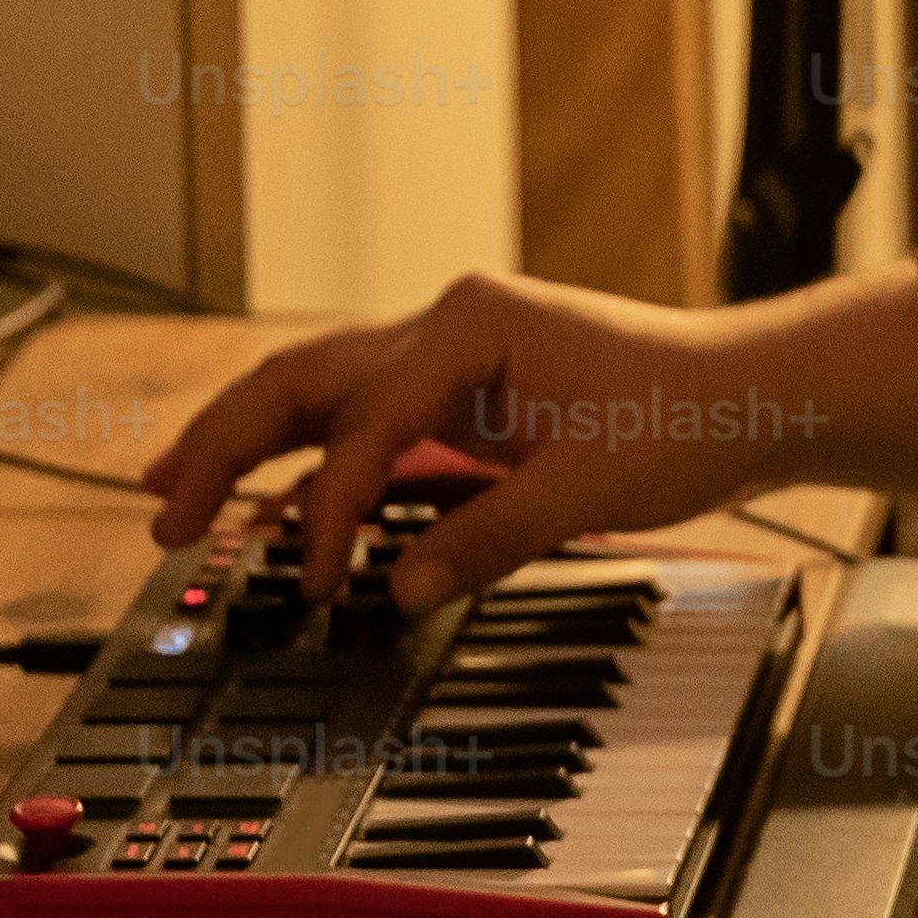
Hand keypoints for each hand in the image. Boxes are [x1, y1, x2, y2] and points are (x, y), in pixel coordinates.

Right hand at [135, 265, 917, 603]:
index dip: (326, 510)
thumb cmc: (689, 417)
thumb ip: (486, 539)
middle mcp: (448, 325)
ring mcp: (451, 353)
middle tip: (163, 515)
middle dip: (223, 445)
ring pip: (318, 392)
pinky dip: (307, 458)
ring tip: (173, 496)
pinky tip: (265, 502)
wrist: (754, 392)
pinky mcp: (462, 390)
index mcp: (472, 327)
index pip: (364, 426)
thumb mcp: (589, 490)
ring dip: (245, 442)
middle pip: (301, 381)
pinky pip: (362, 420)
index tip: (314, 581)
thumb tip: (398, 591)